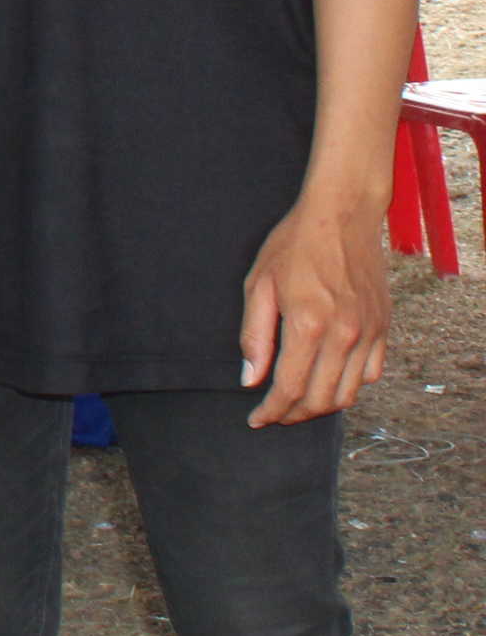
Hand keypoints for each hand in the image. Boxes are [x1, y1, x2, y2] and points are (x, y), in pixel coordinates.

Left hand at [242, 198, 389, 425]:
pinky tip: (328, 379)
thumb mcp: (259, 284)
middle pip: (321, 400)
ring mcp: (369, 333)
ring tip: (298, 402)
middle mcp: (345, 335)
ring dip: (322, 406)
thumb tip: (250, 379)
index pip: (290, 388)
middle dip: (294, 414)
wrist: (341, 216)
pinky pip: (371, 374)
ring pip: (349, 393)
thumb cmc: (294, 245)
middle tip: (274, 414)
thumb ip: (254, 336)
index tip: (256, 420)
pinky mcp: (384, 328)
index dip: (271, 411)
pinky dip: (349, 386)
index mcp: (309, 325)